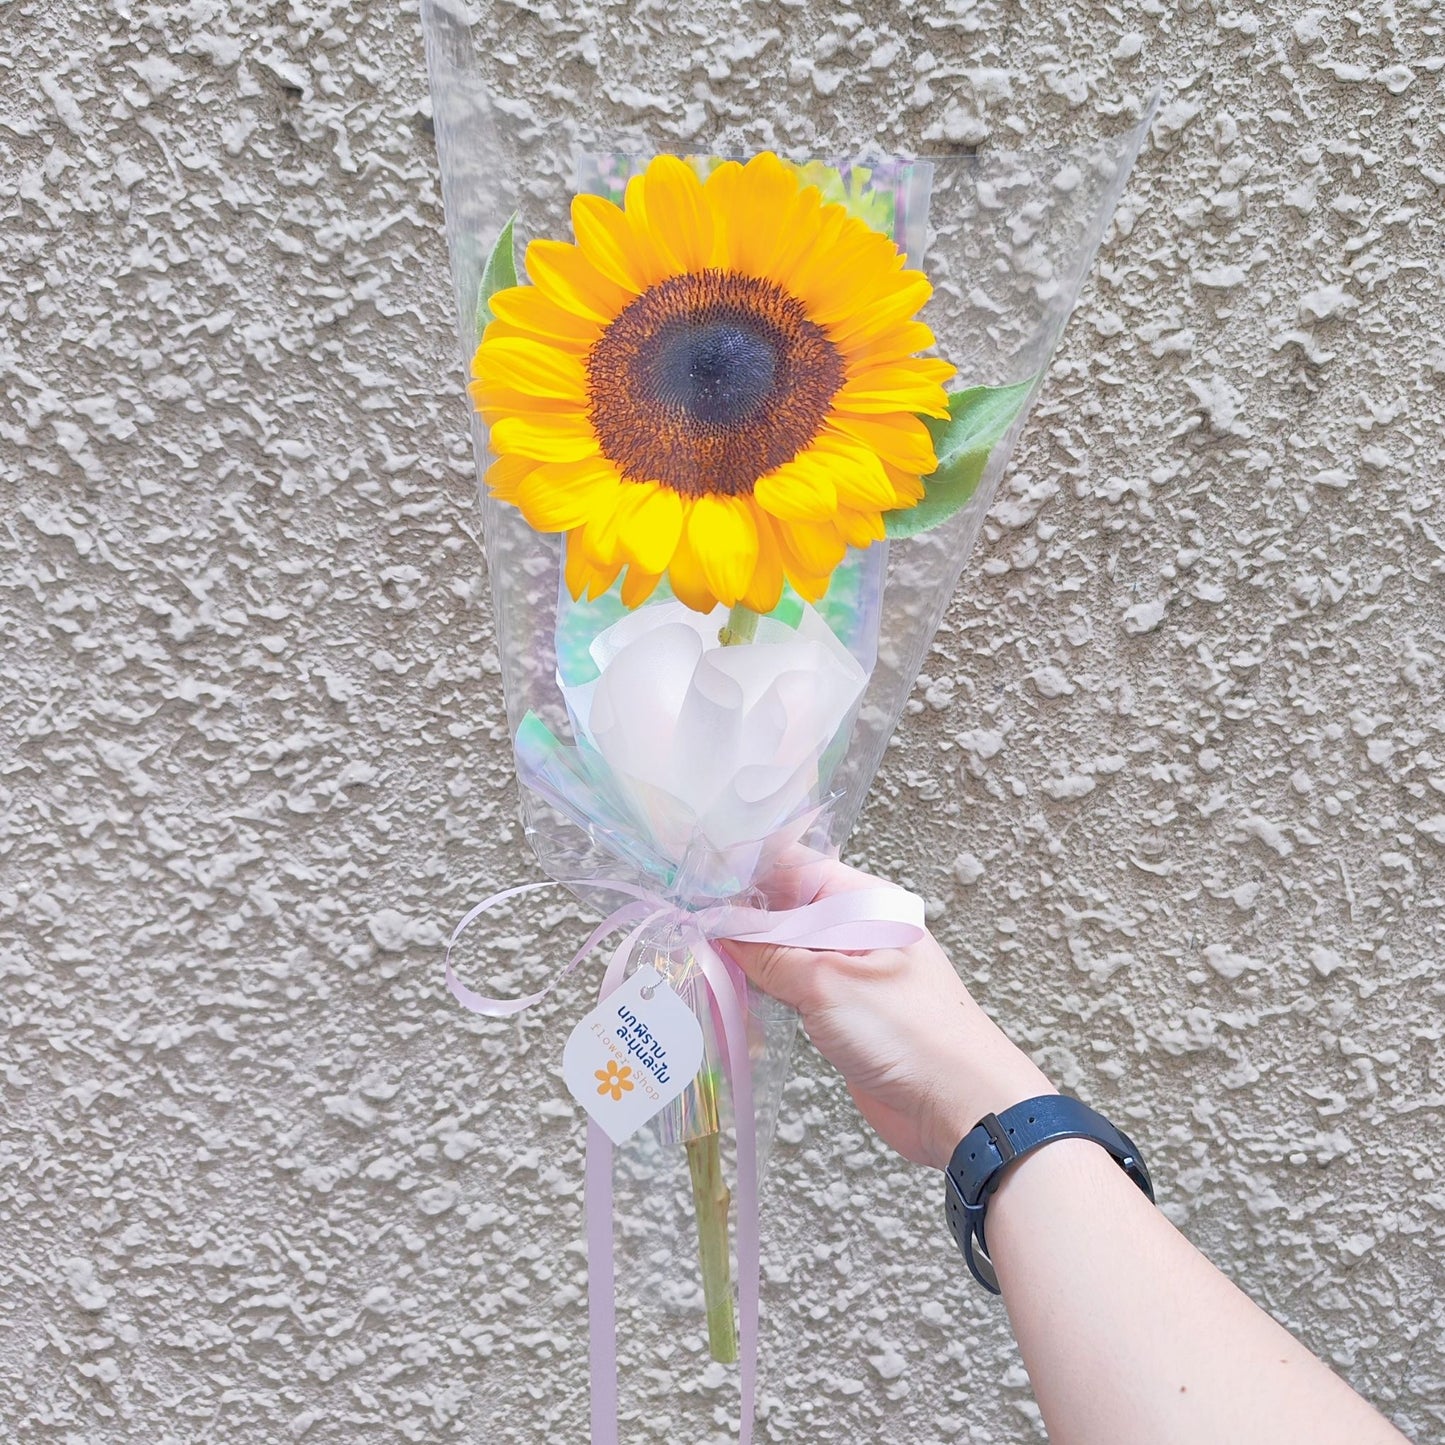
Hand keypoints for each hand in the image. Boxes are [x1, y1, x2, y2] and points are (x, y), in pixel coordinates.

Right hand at [724, 856, 1054, 1168]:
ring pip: (784, 948)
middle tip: (683, 921)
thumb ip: (768, 953)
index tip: (694, 877)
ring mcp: (849, 969)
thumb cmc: (909, 1033)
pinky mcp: (841, 1009)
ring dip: (745, 955)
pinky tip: (727, 992)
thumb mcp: (826, 983)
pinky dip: (761, 988)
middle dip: (736, 915)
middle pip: (783, 906)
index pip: (792, 865)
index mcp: (864, 901)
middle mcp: (855, 927)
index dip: (742, 869)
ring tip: (695, 955)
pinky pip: (792, 986)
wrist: (960, 1107)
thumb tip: (718, 929)